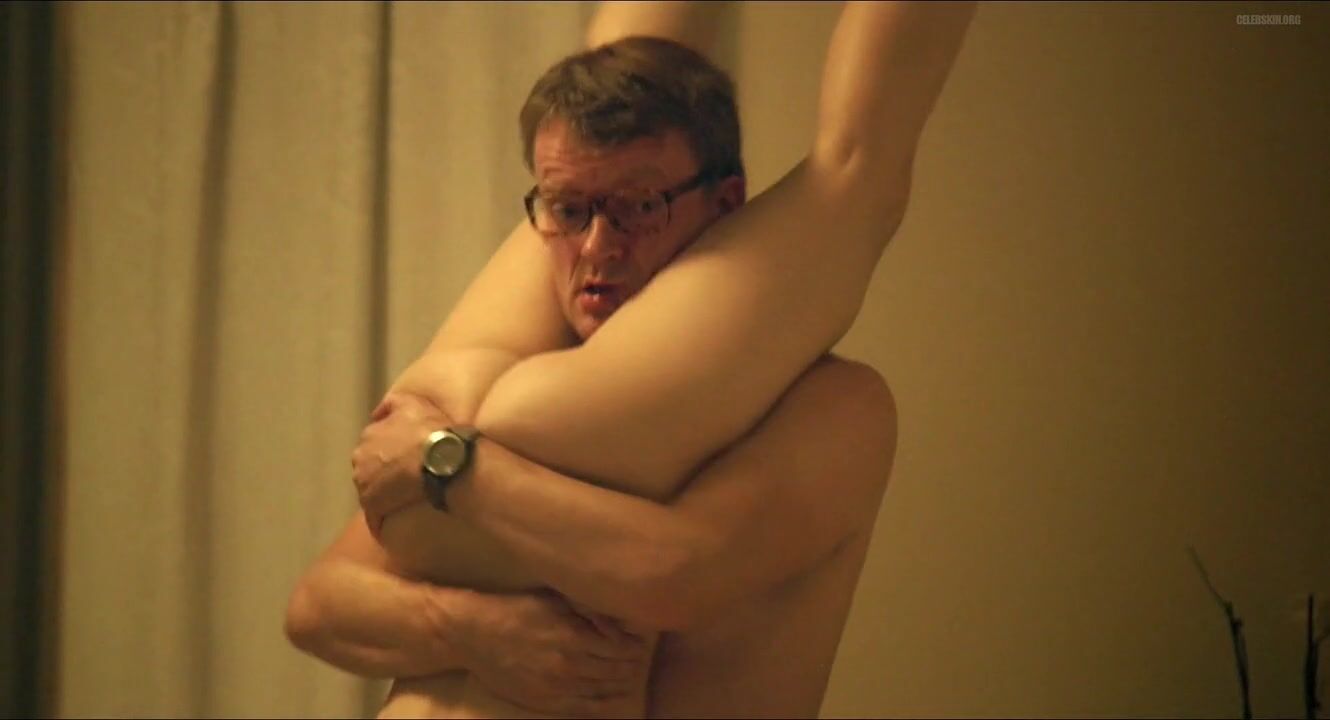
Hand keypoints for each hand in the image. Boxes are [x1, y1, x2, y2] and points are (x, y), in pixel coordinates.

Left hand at [351, 392, 452, 536]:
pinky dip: (381, 522)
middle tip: (403, 479)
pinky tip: (391, 527)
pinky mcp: (374, 507)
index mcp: (368, 437)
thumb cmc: (431, 430)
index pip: (372, 446)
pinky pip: (375, 518)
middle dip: (381, 473)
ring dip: (382, 495)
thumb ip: (392, 403)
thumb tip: (377, 413)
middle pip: (368, 469)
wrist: (443, 460)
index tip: (401, 458)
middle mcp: (359, 459)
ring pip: (371, 491)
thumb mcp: (412, 402)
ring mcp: (365, 485)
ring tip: (402, 501)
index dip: (387, 452)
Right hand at [454, 589, 651, 716]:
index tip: (640, 643)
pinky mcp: (545, 700)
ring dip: (620, 682)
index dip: (634, 647)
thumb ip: (589, 611)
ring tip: (628, 675)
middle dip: (630, 665)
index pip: (620, 648)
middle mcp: (569, 664)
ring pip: (602, 689)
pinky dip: (604, 704)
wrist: (476, 634)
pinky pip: (584, 707)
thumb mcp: (555, 599)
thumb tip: (619, 622)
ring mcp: (557, 686)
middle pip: (615, 670)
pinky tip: (615, 699)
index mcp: (574, 636)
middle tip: (637, 659)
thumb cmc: (517, 609)